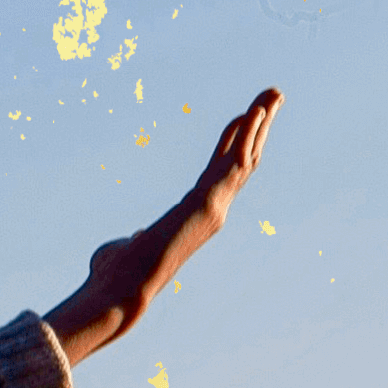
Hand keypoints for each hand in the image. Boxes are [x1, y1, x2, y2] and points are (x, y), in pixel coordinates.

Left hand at [46, 88, 283, 365]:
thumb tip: (135, 240)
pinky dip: (243, 137)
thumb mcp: (127, 248)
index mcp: (193, 216)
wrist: (117, 294)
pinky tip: (252, 112)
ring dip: (259, 123)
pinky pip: (231, 165)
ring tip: (273, 93)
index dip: (233, 143)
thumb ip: (137, 239)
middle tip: (273, 95)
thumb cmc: (114, 277)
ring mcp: (212, 209)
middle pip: (243, 160)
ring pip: (244, 158)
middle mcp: (211, 212)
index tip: (242, 117)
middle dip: (259, 126)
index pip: (220, 172)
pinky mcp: (205, 206)